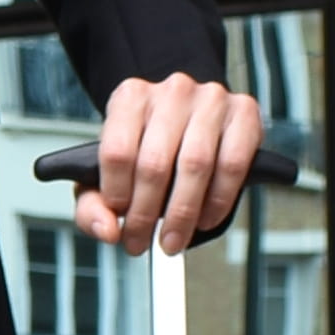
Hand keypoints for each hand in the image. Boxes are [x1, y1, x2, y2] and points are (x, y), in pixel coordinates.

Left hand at [83, 73, 258, 256]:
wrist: (189, 118)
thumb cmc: (148, 146)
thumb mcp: (107, 171)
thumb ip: (92, 205)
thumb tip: (106, 231)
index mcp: (131, 97)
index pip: (117, 151)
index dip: (116, 194)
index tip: (119, 219)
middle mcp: (172, 92)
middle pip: (155, 163)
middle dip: (147, 214)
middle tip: (143, 242)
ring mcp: (211, 99)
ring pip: (195, 165)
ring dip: (182, 213)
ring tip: (173, 239)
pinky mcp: (243, 112)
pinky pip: (232, 164)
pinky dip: (218, 201)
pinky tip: (204, 219)